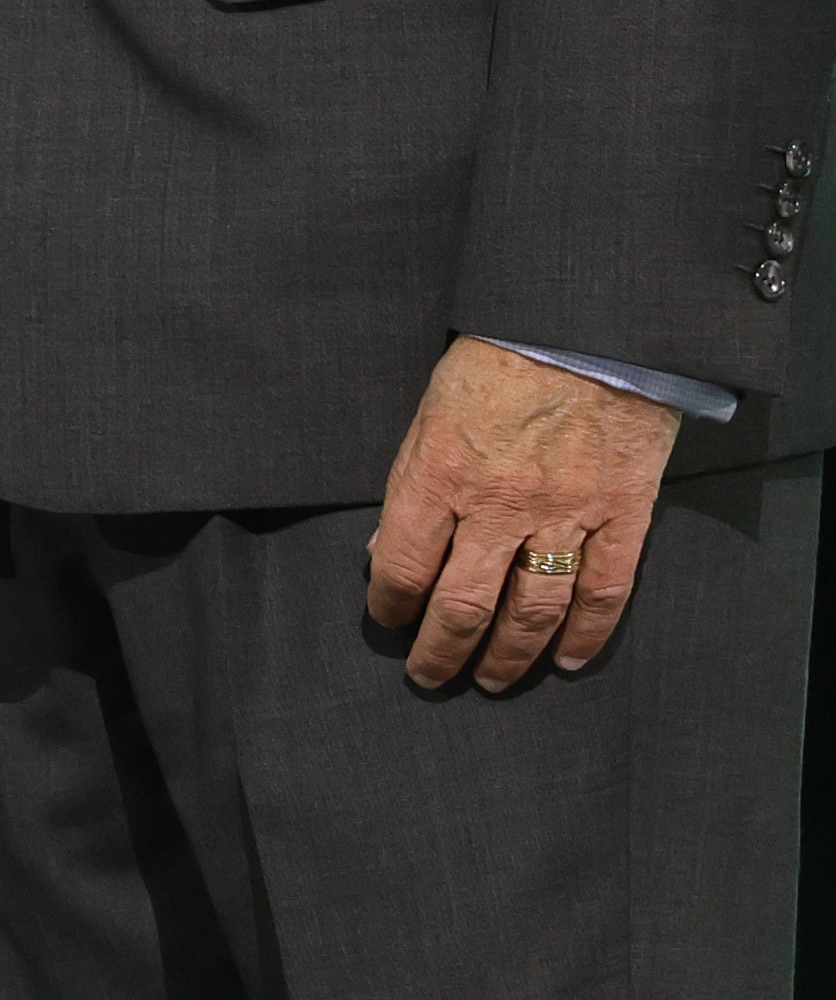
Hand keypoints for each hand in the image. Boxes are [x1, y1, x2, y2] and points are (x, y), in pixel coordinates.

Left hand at [365, 334, 678, 690]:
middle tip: (429, 675)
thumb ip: (411, 484)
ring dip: (508, 657)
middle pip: (464, 605)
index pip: (403, 565)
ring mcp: (565, 513)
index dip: (391, 606)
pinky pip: (604, 592)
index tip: (387, 621)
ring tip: (491, 681)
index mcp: (439, 472)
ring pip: (533, 612)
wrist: (585, 327)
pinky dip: (585, 635)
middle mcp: (499, 503)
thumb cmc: (497, 361)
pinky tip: (564, 660)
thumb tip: (389, 551)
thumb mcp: (429, 412)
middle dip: (441, 650)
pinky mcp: (621, 515)